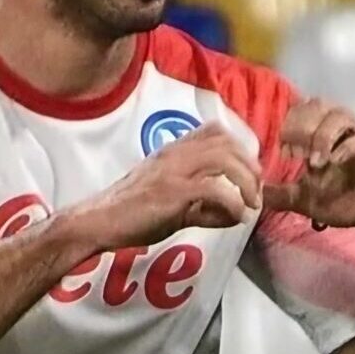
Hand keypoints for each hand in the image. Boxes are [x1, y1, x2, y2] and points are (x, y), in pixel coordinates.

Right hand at [62, 123, 261, 252]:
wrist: (97, 222)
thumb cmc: (129, 214)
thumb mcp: (171, 203)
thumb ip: (202, 205)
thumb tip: (235, 215)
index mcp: (172, 150)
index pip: (214, 131)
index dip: (239, 147)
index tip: (248, 173)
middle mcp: (174, 153)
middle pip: (226, 142)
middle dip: (249, 166)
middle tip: (256, 192)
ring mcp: (173, 171)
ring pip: (224, 160)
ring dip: (245, 182)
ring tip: (251, 203)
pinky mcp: (172, 192)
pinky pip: (214, 189)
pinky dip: (232, 203)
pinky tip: (236, 217)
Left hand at [266, 97, 354, 235]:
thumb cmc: (350, 204)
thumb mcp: (308, 202)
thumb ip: (282, 196)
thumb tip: (254, 192)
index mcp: (322, 139)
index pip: (302, 111)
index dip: (290, 124)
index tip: (284, 150)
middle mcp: (340, 133)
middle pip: (319, 104)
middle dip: (303, 123)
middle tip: (296, 151)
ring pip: (341, 114)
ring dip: (323, 135)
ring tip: (316, 162)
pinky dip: (347, 146)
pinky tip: (336, 161)